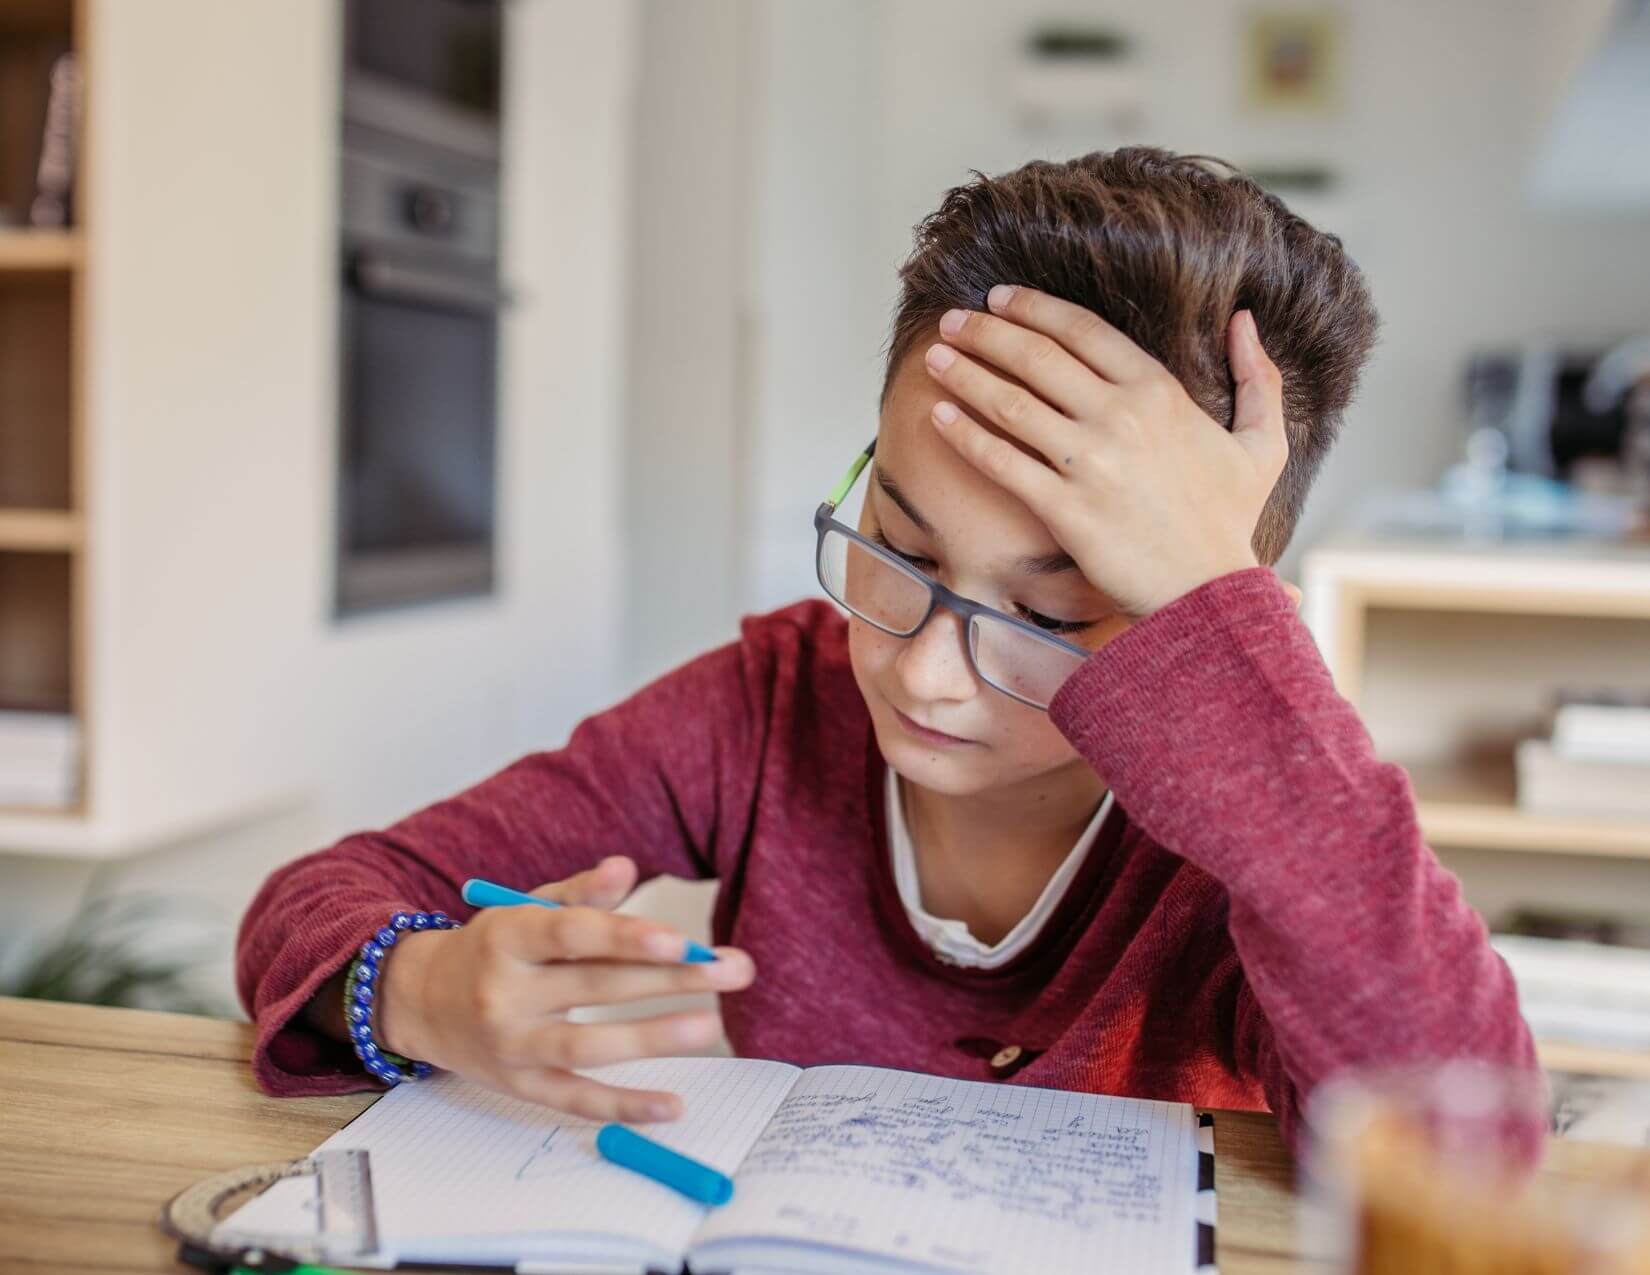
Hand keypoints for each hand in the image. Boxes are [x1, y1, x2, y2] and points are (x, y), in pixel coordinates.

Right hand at [374, 856, 753, 1121]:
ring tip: (709, 1026)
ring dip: (652, 1038)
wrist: (419, 1000)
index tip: (680, 938)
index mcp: (507, 937)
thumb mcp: (524, 908)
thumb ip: (580, 892)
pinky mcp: (520, 1087)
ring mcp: (511, 1046)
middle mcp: (505, 994)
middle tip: (733, 971)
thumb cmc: (491, 947)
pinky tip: (672, 1105)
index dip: (625, 937)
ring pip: (588, 1047)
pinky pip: (577, 1101)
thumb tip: (625, 869)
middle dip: (670, 979)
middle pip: (595, 987)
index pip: (572, 936)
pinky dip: (625, 1107)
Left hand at [923, 285, 1287, 618]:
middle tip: (952, 320)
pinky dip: (964, 435)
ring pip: (1010, 402)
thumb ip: (1258, 377)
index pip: (1082, 330)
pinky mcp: (1063, 508)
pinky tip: (938, 416)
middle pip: (1036, 357)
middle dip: (987, 332)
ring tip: (934, 357)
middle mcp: (1120, 416)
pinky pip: (1001, 461)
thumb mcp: (1262, 445)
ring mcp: (1089, 462)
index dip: (1034, 308)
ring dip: (964, 373)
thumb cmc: (1229, 523)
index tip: (999, 298)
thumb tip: (1244, 320)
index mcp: (1159, 391)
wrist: (1210, 595)